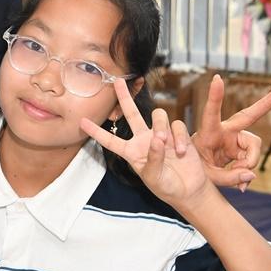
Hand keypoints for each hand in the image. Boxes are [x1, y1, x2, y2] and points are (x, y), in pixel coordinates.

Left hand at [81, 79, 210, 208]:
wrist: (188, 190)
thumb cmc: (166, 186)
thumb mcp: (153, 177)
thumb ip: (153, 158)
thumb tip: (156, 139)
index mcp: (131, 152)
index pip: (110, 140)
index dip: (96, 132)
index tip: (81, 122)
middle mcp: (144, 139)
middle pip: (132, 113)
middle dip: (125, 96)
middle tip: (117, 81)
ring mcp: (161, 135)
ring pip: (159, 115)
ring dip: (161, 127)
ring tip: (165, 143)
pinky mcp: (178, 134)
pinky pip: (177, 125)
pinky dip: (179, 137)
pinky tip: (180, 152)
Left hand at [191, 76, 270, 191]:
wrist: (197, 174)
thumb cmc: (195, 170)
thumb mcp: (208, 177)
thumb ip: (228, 178)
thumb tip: (252, 175)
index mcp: (208, 133)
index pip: (211, 113)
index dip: (215, 97)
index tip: (217, 78)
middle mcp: (225, 131)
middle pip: (248, 115)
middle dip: (267, 102)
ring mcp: (235, 138)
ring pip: (254, 146)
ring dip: (250, 162)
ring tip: (237, 175)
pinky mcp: (242, 147)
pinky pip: (253, 158)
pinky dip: (248, 170)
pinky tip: (240, 182)